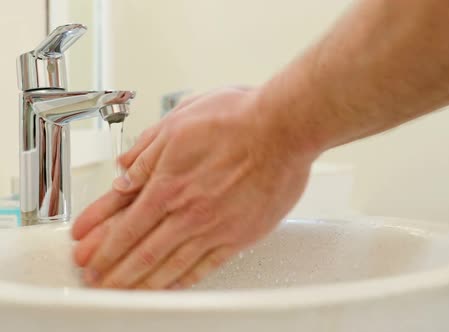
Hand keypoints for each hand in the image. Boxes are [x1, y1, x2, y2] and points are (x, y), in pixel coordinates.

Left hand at [72, 87, 315, 288]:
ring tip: (123, 291)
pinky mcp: (240, 237)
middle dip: (112, 268)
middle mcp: (188, 211)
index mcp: (169, 182)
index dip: (101, 240)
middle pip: (141, 250)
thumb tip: (123, 173)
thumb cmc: (237, 119)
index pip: (125, 221)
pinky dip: (184, 280)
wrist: (283, 130)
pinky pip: (206, 267)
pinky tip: (171, 286)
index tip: (85, 250)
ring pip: (169, 265)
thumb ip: (148, 152)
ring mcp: (214, 228)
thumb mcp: (179, 121)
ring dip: (141, 282)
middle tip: (95, 280)